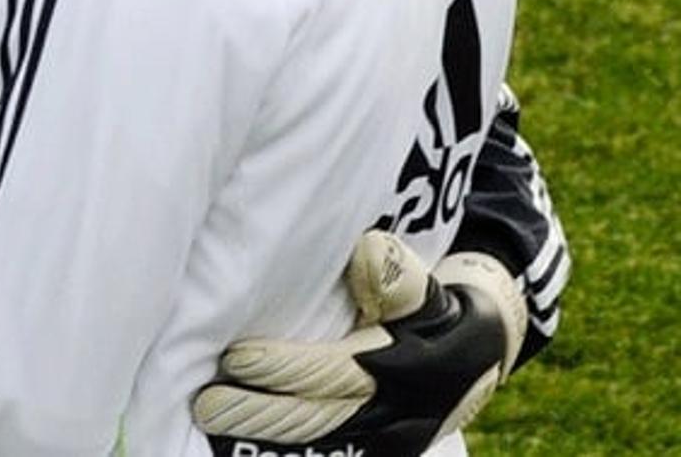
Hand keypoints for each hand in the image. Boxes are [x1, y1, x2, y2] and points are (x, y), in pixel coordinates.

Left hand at [193, 231, 527, 456]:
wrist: (479, 356)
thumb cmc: (437, 310)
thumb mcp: (430, 289)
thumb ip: (398, 276)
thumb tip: (367, 248)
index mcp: (408, 368)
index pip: (333, 372)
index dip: (282, 368)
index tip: (234, 357)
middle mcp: (399, 414)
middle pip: (318, 420)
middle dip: (258, 415)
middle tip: (205, 405)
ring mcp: (392, 442)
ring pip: (320, 446)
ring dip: (264, 440)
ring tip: (212, 428)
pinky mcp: (382, 455)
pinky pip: (330, 456)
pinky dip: (286, 452)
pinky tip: (242, 447)